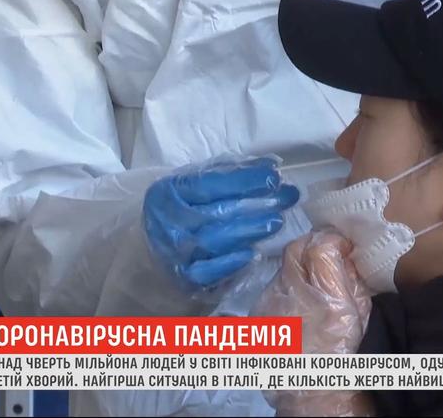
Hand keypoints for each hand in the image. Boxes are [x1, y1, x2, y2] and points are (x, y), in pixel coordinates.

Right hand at [143, 157, 299, 288]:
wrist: (155, 247)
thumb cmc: (186, 209)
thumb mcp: (199, 184)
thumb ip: (231, 172)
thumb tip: (271, 164)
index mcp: (169, 191)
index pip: (209, 183)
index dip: (243, 179)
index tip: (274, 175)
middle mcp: (169, 221)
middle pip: (215, 212)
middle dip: (255, 204)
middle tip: (286, 199)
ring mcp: (175, 252)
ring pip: (213, 241)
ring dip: (248, 231)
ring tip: (276, 222)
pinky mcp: (183, 278)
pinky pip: (208, 272)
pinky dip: (232, 263)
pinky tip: (254, 253)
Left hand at [255, 230, 370, 353]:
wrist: (309, 391)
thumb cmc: (341, 354)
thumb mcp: (360, 316)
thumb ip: (354, 281)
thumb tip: (345, 254)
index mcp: (326, 301)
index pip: (320, 246)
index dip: (333, 240)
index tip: (342, 247)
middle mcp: (293, 297)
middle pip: (295, 249)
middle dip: (312, 245)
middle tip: (326, 255)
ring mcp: (269, 304)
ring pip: (282, 268)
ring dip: (299, 268)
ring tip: (311, 285)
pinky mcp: (257, 313)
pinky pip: (272, 287)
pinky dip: (286, 288)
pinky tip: (295, 304)